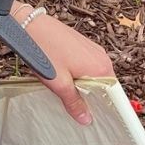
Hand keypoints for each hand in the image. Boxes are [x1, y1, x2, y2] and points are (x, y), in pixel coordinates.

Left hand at [11, 2, 112, 124]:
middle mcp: (102, 57)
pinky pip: (89, 66)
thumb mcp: (59, 84)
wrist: (30, 25)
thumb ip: (74, 103)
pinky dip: (81, 74)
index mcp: (101, 68)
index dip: (108, 107)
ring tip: (68, 89)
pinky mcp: (84, 45)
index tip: (102, 118)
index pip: (115, 94)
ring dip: (85, 85)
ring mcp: (93, 49)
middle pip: (105, 86)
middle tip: (78, 106)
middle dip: (94, 97)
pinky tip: (65, 77)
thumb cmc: (45, 51)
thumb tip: (86, 119)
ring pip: (95, 76)